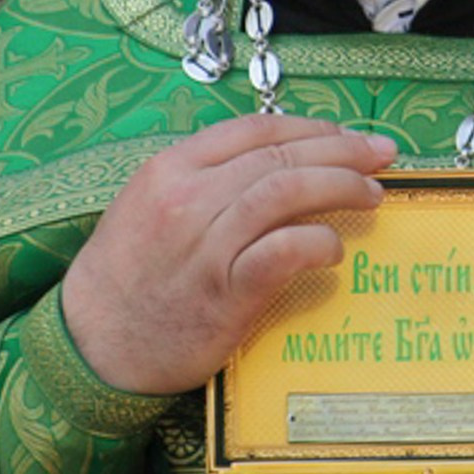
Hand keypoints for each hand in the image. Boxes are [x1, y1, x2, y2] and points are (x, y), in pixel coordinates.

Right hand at [61, 114, 396, 392]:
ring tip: (371, 196)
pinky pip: (282, 252)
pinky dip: (317, 242)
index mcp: (171, 168)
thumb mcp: (150, 205)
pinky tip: (335, 248)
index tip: (346, 135)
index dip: (311, 127)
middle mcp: (187, 198)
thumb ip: (205, 179)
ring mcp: (205, 245)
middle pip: (280, 156)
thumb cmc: (129, 277)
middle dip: (342, 151)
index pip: (256, 130)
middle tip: (381, 156)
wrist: (92, 346)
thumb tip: (277, 161)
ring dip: (340, 188)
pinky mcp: (223, 293)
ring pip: (286, 192)